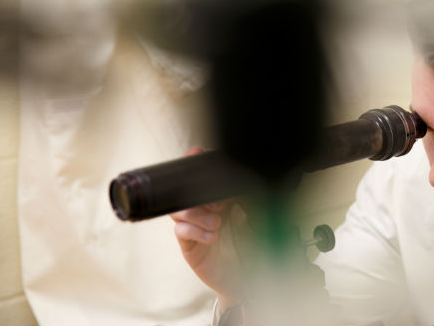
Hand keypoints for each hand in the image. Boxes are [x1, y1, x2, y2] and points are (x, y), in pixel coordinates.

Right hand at [170, 147, 248, 308]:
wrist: (248, 279)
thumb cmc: (252, 247)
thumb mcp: (255, 218)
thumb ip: (248, 198)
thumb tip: (242, 180)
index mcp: (216, 200)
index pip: (198, 179)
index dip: (194, 165)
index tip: (196, 153)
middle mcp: (202, 212)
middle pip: (183, 193)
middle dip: (198, 193)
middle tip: (220, 204)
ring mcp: (193, 229)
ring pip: (178, 211)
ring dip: (197, 213)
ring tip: (217, 222)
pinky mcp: (189, 247)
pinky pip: (181, 232)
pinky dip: (195, 231)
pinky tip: (212, 236)